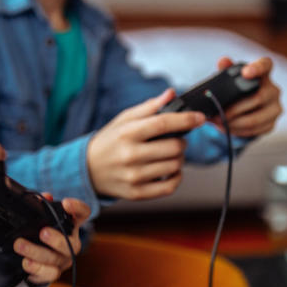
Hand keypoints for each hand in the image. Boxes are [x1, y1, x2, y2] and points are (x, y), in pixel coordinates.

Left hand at [12, 197, 87, 284]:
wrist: (36, 258)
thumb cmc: (40, 233)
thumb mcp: (40, 218)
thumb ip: (41, 206)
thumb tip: (42, 197)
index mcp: (71, 225)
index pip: (83, 213)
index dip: (78, 208)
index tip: (66, 203)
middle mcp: (71, 243)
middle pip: (71, 244)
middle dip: (56, 239)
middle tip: (43, 232)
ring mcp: (63, 260)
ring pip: (54, 259)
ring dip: (36, 252)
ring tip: (20, 245)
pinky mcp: (53, 273)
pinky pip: (49, 274)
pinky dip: (36, 269)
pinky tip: (26, 263)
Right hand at [87, 90, 204, 199]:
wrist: (88, 170)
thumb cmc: (109, 141)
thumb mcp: (124, 120)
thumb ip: (149, 107)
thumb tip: (171, 94)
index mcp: (127, 133)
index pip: (163, 123)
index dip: (186, 119)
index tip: (199, 118)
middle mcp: (130, 155)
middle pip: (174, 147)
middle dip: (181, 141)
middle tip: (175, 140)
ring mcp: (134, 177)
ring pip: (175, 166)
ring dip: (178, 158)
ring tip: (169, 154)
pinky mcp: (137, 193)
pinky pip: (170, 186)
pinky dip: (176, 177)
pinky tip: (169, 170)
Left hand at [213, 56, 281, 137]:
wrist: (244, 111)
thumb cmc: (237, 90)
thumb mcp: (230, 79)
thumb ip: (226, 69)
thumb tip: (223, 61)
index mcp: (263, 74)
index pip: (265, 65)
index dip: (257, 68)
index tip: (245, 72)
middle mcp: (273, 90)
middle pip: (257, 98)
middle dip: (234, 108)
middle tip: (216, 114)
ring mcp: (275, 108)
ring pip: (255, 118)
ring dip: (234, 123)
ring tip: (218, 123)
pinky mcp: (272, 124)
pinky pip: (255, 130)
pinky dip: (238, 131)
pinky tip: (227, 128)